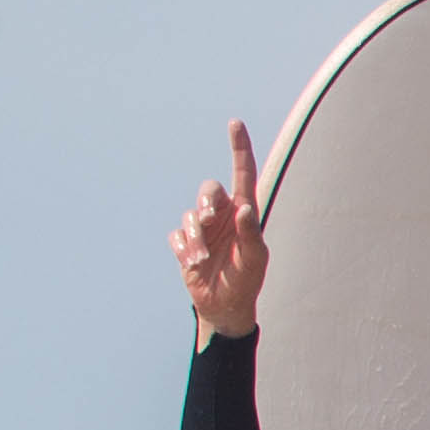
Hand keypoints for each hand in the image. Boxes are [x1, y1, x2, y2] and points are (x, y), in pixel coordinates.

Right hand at [173, 122, 266, 338]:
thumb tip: (244, 208)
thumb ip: (250, 234)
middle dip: (205, 203)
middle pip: (208, 189)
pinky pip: (176, 235)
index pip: (243, 174)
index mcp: (244, 214)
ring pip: (189, 215)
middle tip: (207, 221)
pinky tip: (192, 263)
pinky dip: (182, 249)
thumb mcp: (254, 260)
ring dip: (194, 237)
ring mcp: (202, 228)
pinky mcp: (184, 242)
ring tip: (202, 258)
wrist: (224, 305)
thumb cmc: (246, 281)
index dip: (239, 148)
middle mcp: (223, 215)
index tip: (235, 123)